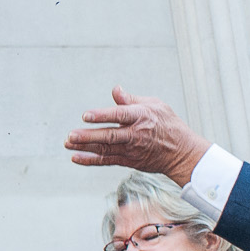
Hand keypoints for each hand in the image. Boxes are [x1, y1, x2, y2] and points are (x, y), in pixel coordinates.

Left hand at [65, 86, 211, 184]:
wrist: (181, 152)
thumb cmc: (168, 124)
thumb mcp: (155, 105)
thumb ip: (131, 99)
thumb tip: (115, 90)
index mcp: (142, 117)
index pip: (119, 115)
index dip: (102, 115)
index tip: (86, 115)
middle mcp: (135, 134)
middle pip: (109, 135)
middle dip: (88, 136)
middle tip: (71, 135)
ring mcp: (131, 149)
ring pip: (105, 149)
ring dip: (85, 147)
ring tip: (68, 143)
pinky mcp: (128, 160)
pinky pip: (106, 161)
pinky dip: (90, 160)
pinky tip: (75, 157)